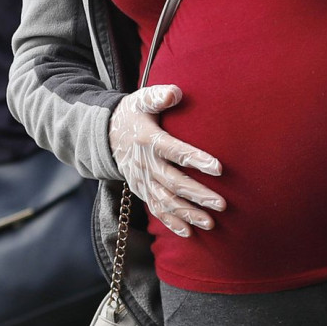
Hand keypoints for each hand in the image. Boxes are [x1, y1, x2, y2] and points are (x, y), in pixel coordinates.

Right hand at [109, 85, 224, 236]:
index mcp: (148, 140)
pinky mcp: (140, 190)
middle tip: (221, 203)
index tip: (219, 168)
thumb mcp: (141, 99)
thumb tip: (176, 93)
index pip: (174, 151)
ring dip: (187, 213)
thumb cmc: (133, 114)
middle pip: (173, 182)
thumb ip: (158, 96)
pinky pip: (156, 209)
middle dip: (197, 194)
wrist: (105, 134)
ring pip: (165, 200)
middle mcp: (145, 164)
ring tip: (210, 222)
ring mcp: (142, 180)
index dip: (196, 159)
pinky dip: (171, 222)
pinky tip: (189, 233)